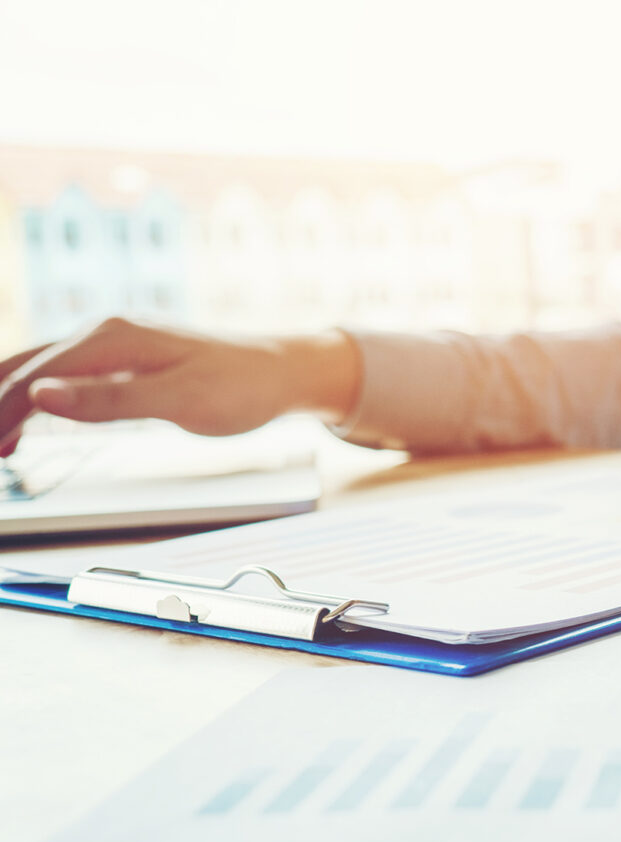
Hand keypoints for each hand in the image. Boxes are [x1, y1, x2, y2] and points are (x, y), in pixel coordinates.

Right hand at [0, 318, 360, 455]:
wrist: (282, 371)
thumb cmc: (240, 387)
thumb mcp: (177, 402)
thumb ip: (108, 402)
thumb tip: (40, 397)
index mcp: (113, 339)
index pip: (34, 374)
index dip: (1, 410)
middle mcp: (107, 332)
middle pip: (28, 366)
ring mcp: (117, 342)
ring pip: (43, 367)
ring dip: (11, 400)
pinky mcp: (129, 356)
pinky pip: (68, 372)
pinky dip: (40, 396)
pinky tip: (32, 420)